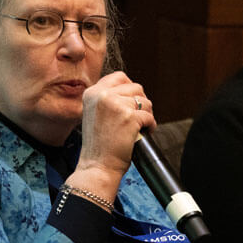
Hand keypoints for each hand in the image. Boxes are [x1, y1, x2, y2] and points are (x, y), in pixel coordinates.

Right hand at [70, 71, 154, 195]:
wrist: (97, 166)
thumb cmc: (98, 145)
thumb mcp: (94, 114)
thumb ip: (107, 100)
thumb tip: (131, 92)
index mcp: (92, 93)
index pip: (119, 77)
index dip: (130, 89)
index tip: (132, 103)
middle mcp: (102, 95)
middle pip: (136, 87)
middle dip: (141, 102)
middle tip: (138, 117)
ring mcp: (115, 105)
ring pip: (145, 101)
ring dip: (147, 115)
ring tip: (140, 127)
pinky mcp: (129, 117)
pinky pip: (149, 116)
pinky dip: (151, 126)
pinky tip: (144, 133)